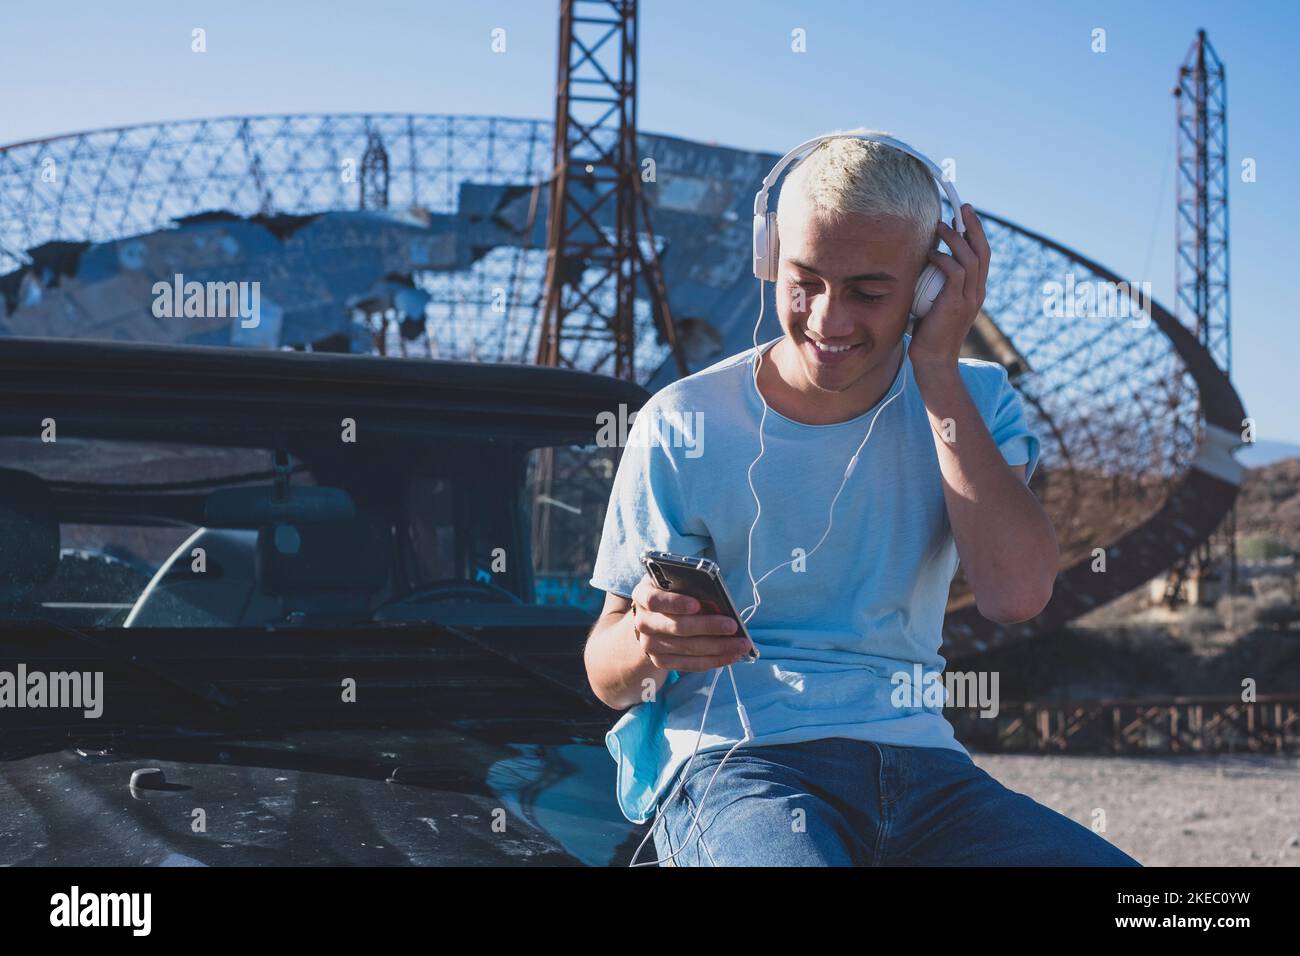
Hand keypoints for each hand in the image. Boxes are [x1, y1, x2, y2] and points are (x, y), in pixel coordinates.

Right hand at [630, 574, 754, 672]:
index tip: (697, 604)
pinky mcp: (661, 662)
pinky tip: (733, 655)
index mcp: (643, 595)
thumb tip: (717, 604)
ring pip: (688, 648)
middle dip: (708, 627)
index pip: (655, 600)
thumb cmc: (672, 593)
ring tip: (742, 644)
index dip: (676, 603)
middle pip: (677, 627)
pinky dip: (714, 660)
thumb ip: (691, 588)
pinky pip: (691, 664)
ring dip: (719, 647)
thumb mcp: (676, 582)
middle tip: (733, 626)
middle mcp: (643, 622)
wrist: (653, 617)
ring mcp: (650, 645)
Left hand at [908, 203, 989, 371]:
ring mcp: (969, 298)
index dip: (976, 233)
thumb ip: (936, 286)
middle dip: (974, 226)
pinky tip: (930, 254)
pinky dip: (943, 259)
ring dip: (955, 238)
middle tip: (963, 208)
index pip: (982, 255)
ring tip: (940, 226)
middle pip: (982, 251)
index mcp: (975, 291)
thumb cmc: (929, 334)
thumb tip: (921, 266)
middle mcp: (977, 292)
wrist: (934, 361)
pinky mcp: (956, 303)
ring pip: (970, 258)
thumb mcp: (935, 304)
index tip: (965, 215)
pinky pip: (955, 272)